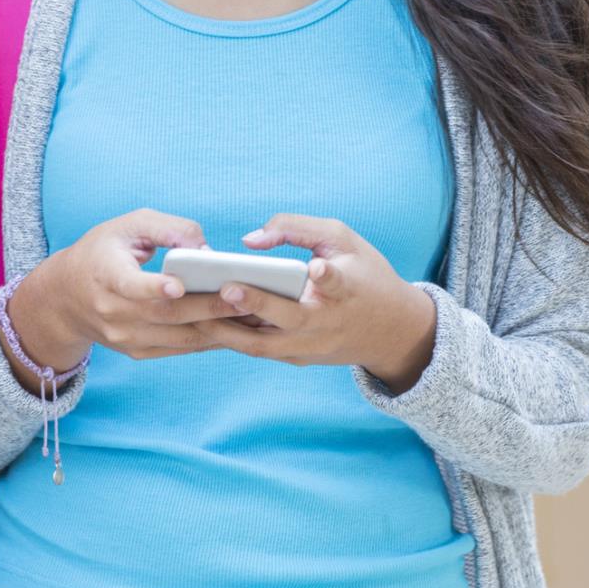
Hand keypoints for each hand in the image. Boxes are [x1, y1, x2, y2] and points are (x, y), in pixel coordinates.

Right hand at [9, 208, 256, 373]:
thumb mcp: (128, 225)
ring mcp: (125, 338)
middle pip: (167, 314)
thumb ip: (168, 228)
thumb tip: (207, 249)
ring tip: (253, 315)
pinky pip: (180, 349)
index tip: (178, 286)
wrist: (66, 298)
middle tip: (246, 296)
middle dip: (209, 307)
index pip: (129, 285)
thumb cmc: (104, 251)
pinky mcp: (137, 351)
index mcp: (105, 275)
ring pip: (179, 337)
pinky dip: (210, 340)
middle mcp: (113, 313)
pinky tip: (237, 329)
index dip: (153, 287)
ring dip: (218, 328)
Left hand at [189, 214, 437, 392]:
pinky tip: (206, 323)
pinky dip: (234, 338)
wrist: (391, 330)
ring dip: (229, 331)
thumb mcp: (342, 240)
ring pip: (264, 345)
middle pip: (290, 320)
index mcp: (346, 289)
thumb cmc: (363, 274)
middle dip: (258, 305)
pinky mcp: (298, 359)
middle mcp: (328, 323)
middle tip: (227, 289)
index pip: (337, 283)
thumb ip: (297, 228)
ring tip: (197, 311)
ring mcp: (312, 347)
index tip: (316, 269)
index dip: (326, 276)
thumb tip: (249, 241)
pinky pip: (260, 349)